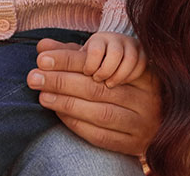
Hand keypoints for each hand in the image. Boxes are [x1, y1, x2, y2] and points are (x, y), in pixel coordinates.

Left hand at [27, 37, 157, 155]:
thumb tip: (42, 45)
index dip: (68, 59)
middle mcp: (146, 98)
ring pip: (100, 112)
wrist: (155, 124)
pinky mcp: (133, 144)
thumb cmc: (121, 88)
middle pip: (97, 88)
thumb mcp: (103, 65)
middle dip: (61, 81)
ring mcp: (142, 123)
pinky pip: (101, 135)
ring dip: (67, 104)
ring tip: (43, 96)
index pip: (100, 62)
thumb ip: (74, 54)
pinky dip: (77, 124)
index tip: (42, 58)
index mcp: (142, 72)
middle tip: (34, 77)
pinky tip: (59, 114)